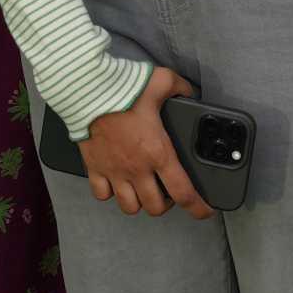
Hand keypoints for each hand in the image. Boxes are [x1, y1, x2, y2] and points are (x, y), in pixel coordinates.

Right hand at [81, 66, 207, 216]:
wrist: (88, 90)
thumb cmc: (122, 88)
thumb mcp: (161, 81)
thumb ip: (179, 88)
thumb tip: (188, 92)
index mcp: (158, 152)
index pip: (183, 192)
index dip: (198, 208)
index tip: (204, 211)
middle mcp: (137, 168)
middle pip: (156, 207)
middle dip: (166, 204)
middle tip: (169, 192)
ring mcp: (114, 171)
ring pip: (130, 207)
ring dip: (140, 203)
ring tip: (144, 191)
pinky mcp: (95, 168)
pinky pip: (102, 194)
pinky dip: (110, 193)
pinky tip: (116, 183)